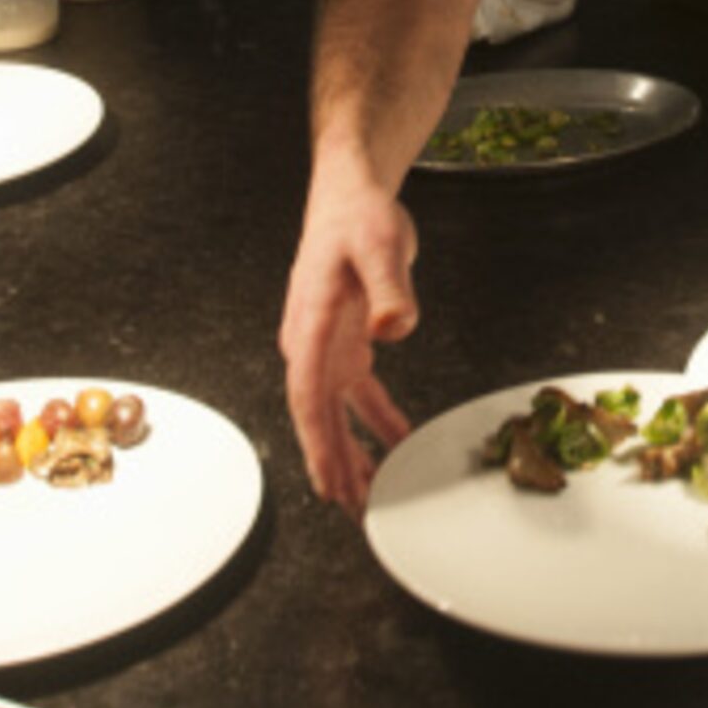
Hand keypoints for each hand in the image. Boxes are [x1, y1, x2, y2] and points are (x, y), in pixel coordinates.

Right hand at [279, 178, 419, 515]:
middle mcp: (311, 342)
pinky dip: (378, 422)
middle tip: (357, 511)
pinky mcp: (347, 342)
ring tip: (370, 496)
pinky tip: (399, 444)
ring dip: (353, 453)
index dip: (319, 443)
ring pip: (336, 414)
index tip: (329, 482)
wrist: (351, 195)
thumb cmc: (358, 217)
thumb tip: (395, 327)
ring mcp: (327, 346)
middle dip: (336, 466)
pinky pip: (359, 395)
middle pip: (319, 417)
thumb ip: (391, 287)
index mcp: (311, 324)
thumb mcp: (380, 245)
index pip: (309, 394)